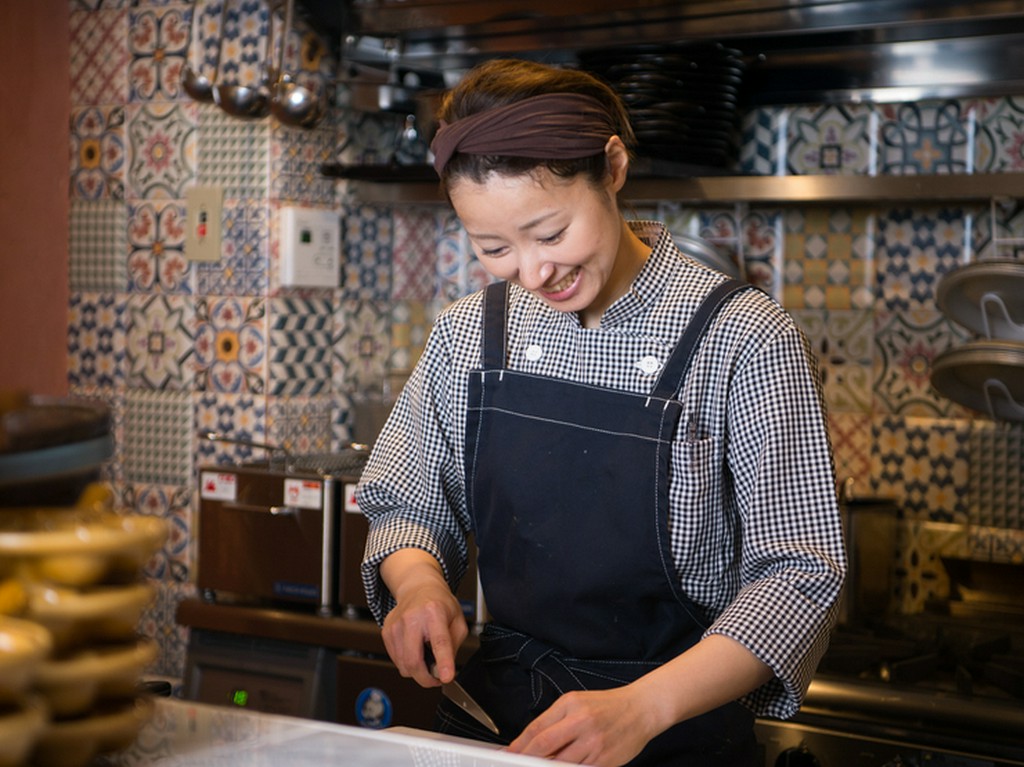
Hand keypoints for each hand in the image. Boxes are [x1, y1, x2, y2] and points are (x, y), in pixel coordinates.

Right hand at [380, 549, 468, 687]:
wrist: (418, 588)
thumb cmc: (439, 604)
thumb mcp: (458, 620)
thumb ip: (454, 646)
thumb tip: (442, 670)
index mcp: (434, 611)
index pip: (439, 641)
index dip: (443, 662)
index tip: (445, 677)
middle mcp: (412, 617)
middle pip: (413, 661)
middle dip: (426, 679)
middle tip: (436, 679)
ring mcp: (396, 625)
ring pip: (403, 666)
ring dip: (417, 672)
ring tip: (426, 658)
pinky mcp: (386, 632)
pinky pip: (396, 661)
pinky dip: (407, 663)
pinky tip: (415, 650)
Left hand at [507, 684, 657, 766]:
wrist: (641, 709)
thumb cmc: (607, 705)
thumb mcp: (577, 702)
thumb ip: (555, 720)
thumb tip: (533, 742)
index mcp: (571, 705)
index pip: (537, 728)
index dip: (519, 744)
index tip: (509, 753)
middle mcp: (582, 723)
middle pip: (544, 747)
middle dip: (527, 759)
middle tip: (518, 763)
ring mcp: (594, 744)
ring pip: (560, 763)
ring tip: (541, 765)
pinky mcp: (605, 761)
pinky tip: (564, 766)